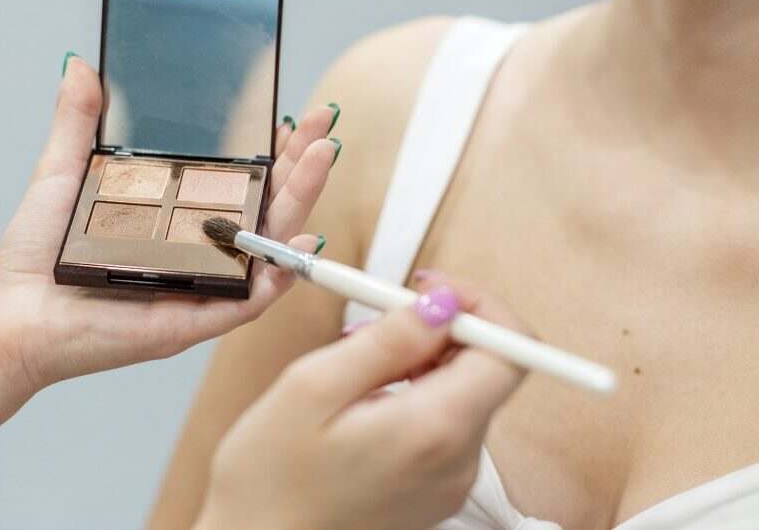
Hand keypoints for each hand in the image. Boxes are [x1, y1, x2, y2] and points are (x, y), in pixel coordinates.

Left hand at [0, 55, 338, 403]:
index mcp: (176, 218)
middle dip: (301, 167)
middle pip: (264, 208)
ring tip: (321, 160)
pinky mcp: (189, 322)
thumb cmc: (35, 256)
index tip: (285, 116)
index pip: (237, 180)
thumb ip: (77, 124)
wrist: (11, 316)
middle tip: (323, 126)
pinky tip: (300, 239)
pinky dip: (278, 274)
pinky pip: (246, 303)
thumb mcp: (61, 175)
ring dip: (301, 205)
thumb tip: (79, 64)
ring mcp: (199, 286)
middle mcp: (196, 251)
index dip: (268, 150)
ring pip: (267, 249)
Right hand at [195, 273, 529, 529]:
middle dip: (439, 329)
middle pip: (488, 368)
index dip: (478, 304)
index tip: (427, 289)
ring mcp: (451, 481)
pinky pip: (446, 423)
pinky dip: (415, 394)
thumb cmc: (267, 478)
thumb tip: (442, 303)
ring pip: (463, 391)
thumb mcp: (312, 385)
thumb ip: (387, 340)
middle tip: (373, 323)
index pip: (513, 350)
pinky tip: (363, 399)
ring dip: (421, 361)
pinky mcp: (435, 491)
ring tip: (355, 363)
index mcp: (434, 429)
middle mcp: (458, 461)